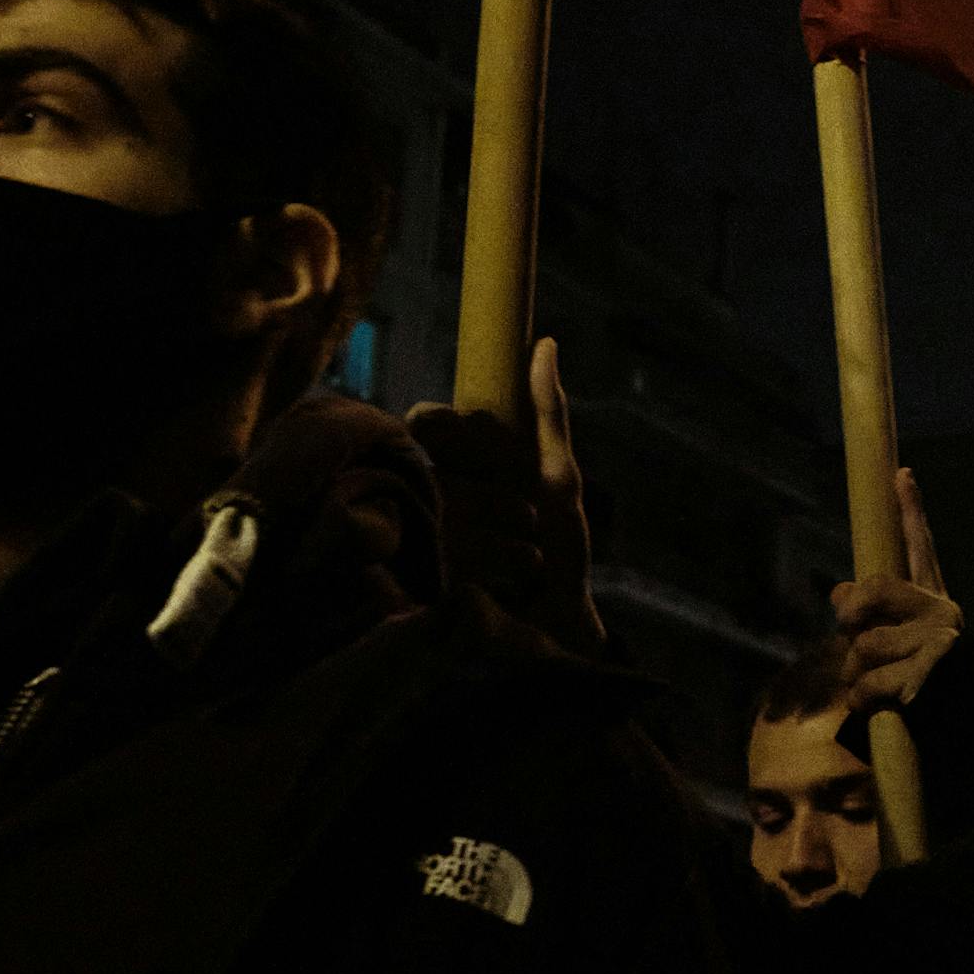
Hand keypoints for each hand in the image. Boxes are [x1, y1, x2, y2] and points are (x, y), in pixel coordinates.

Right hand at [408, 338, 601, 647]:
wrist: (557, 630)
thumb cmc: (558, 551)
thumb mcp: (560, 480)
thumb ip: (548, 415)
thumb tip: (545, 343)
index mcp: (455, 468)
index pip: (426, 421)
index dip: (445, 426)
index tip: (478, 446)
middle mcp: (426, 499)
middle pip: (423, 461)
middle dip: (486, 492)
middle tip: (525, 518)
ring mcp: (414, 542)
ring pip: (440, 510)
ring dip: (502, 539)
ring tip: (528, 565)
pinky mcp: (413, 586)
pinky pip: (441, 558)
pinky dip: (493, 571)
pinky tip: (510, 589)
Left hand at [829, 468, 961, 711]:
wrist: (973, 743)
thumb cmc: (931, 693)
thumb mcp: (901, 649)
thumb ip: (875, 618)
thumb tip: (838, 591)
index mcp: (937, 602)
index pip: (921, 549)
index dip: (911, 510)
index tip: (901, 473)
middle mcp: (944, 612)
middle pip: (873, 590)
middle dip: (851, 616)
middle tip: (850, 634)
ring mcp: (940, 641)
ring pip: (863, 645)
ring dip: (857, 674)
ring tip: (880, 688)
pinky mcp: (932, 673)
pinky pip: (867, 683)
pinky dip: (863, 701)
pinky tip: (883, 708)